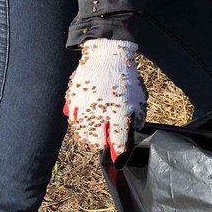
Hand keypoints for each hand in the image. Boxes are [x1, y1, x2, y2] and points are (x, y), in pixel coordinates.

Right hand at [64, 39, 146, 158]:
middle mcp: (101, 112)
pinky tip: (82, 127)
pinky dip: (77, 126)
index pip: (118, 139)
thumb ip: (138, 116)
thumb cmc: (125, 77)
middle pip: (97, 140)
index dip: (119, 151)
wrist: (107, 55)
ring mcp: (85, 106)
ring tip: (92, 140)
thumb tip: (135, 130)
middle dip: (102, 146)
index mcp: (119, 112)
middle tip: (104, 146)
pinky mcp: (74, 99)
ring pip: (83, 132)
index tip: (119, 156)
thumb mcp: (139, 96)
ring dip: (88, 139)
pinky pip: (72, 119)